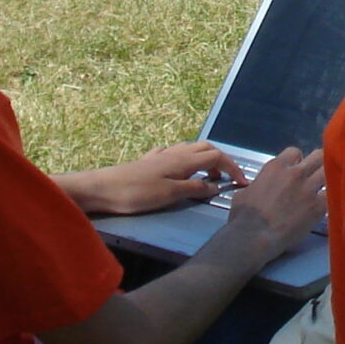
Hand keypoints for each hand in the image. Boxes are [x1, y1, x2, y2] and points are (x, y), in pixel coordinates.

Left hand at [58, 140, 243, 217]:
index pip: (216, 157)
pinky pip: (172, 154)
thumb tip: (216, 186)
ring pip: (190, 149)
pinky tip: (178, 170)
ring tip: (206, 178)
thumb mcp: (170, 195)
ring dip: (203, 160)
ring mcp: (160, 156)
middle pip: (206, 148)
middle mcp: (174, 153)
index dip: (232, 168)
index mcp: (183, 160)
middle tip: (227, 179)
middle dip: (221, 161)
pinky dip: (184, 160)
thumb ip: (195, 189)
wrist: (101, 188)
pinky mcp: (147, 162)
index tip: (242, 182)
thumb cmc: (136, 193)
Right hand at [208, 145, 327, 269]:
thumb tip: (258, 187)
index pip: (295, 152)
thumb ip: (258, 184)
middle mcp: (295, 173)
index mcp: (276, 167)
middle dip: (318, 164)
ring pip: (329, 171)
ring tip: (325, 188)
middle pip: (318, 156)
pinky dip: (332, 197)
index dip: (297, 161)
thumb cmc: (243, 216)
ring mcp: (309, 188)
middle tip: (316, 176)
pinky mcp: (318, 206)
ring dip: (328, 178)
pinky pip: (333, 193)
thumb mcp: (244, 191)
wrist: (254, 236)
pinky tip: (328, 203)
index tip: (296, 170)